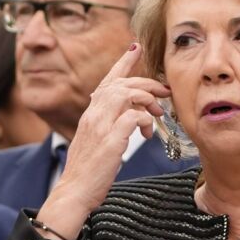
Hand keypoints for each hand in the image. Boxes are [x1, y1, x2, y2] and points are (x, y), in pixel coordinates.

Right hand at [37, 44, 169, 238]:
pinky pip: (133, 117)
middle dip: (147, 83)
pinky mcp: (110, 140)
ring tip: (157, 115)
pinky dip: (145, 120)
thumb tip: (132, 117)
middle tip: (164, 92)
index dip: (123, 62)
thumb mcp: (98, 141)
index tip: (135, 47)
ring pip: (126, 94)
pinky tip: (148, 133)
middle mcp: (93, 115)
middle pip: (122, 84)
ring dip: (147, 100)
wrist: (74, 192)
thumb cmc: (89, 171)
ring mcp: (100, 126)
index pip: (107, 80)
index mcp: (91, 114)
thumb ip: (110, 125)